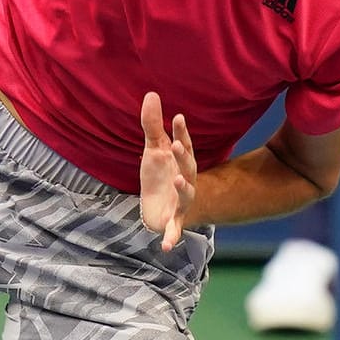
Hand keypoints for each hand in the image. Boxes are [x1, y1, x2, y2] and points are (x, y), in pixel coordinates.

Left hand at [137, 91, 196, 250]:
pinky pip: (174, 230)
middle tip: (176, 144)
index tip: (177, 117)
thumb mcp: (152, 150)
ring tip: (176, 181)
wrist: (159, 208)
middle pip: (188, 167)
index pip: (184, 145)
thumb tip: (151, 93)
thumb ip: (152, 124)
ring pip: (186, 194)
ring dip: (184, 188)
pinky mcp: (173, 221)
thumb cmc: (159, 176)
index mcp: (180, 163)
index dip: (182, 132)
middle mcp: (186, 180)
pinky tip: (166, 246)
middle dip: (183, 156)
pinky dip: (171, 238)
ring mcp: (181, 202)